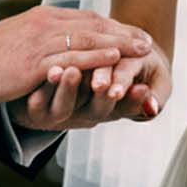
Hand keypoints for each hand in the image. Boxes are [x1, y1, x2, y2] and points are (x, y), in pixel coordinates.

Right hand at [0, 5, 151, 105]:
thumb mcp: (18, 40)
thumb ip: (41, 38)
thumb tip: (60, 42)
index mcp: (42, 17)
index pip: (85, 17)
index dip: (111, 25)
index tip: (132, 32)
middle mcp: (45, 23)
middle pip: (93, 23)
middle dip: (123, 31)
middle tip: (147, 39)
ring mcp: (41, 41)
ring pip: (88, 37)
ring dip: (119, 42)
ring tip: (142, 48)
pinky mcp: (36, 61)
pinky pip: (73, 56)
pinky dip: (97, 55)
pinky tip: (116, 57)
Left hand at [16, 47, 170, 130]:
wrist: (39, 86)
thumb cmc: (84, 78)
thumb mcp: (108, 73)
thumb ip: (126, 72)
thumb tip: (152, 77)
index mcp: (104, 107)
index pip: (123, 106)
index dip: (132, 100)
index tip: (142, 87)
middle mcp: (83, 115)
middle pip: (97, 110)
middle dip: (102, 95)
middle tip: (105, 82)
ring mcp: (57, 115)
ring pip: (65, 107)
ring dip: (70, 89)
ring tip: (73, 71)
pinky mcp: (35, 111)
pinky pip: (39, 102)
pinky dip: (46, 88)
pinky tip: (50, 70)